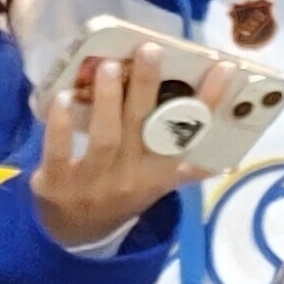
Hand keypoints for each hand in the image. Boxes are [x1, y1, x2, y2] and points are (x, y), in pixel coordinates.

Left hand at [32, 43, 205, 248]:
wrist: (76, 234)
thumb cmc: (121, 196)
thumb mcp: (156, 186)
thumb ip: (185, 167)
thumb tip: (227, 154)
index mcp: (158, 173)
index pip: (188, 136)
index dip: (207, 103)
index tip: (223, 67)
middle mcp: (131, 177)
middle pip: (145, 128)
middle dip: (149, 87)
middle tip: (150, 50)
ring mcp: (94, 181)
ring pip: (106, 138)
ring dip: (109, 101)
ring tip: (109, 67)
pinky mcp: (57, 183)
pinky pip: (60, 153)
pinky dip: (61, 127)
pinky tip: (63, 99)